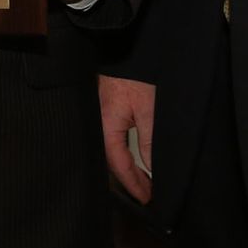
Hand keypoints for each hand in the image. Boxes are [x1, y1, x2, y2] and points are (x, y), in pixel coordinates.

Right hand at [99, 75, 154, 202]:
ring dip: (125, 168)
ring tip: (141, 181)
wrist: (123, 49)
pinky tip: (131, 159)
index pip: (119, 165)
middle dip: (128, 180)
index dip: (133, 184)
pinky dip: (121, 154)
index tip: (147, 199)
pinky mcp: (103, 112)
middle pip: (110, 162)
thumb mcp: (148, 110)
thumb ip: (149, 142)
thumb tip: (151, 168)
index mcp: (105, 128)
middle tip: (146, 194)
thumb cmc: (134, 76)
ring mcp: (98, 119)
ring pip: (110, 152)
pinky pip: (110, 140)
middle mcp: (97, 126)